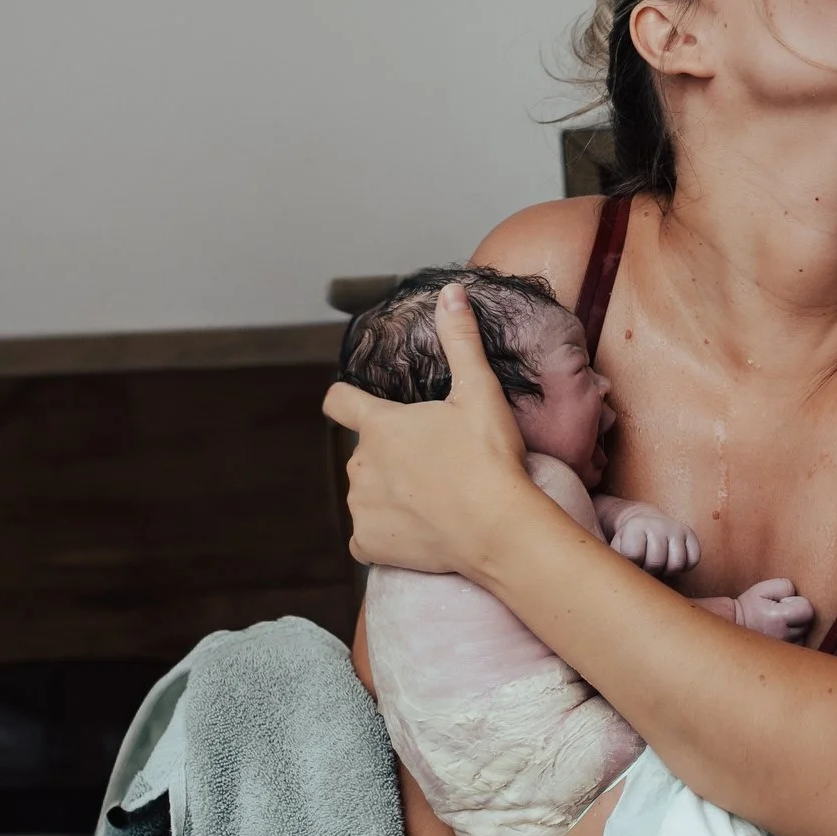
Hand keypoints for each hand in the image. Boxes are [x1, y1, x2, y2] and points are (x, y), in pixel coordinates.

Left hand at [323, 281, 535, 572]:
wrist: (498, 529)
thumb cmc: (490, 459)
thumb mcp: (480, 392)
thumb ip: (461, 340)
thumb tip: (451, 292)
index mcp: (380, 425)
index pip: (338, 402)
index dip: (345, 400)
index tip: (354, 404)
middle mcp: (360, 464)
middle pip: (365, 452)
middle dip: (391, 455)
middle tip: (435, 464)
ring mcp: (361, 506)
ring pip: (367, 493)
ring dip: (390, 494)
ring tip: (434, 498)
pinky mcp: (368, 543)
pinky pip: (368, 536)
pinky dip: (387, 533)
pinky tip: (419, 531)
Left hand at [607, 502, 701, 574]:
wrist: (645, 521)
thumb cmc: (628, 543)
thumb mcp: (615, 548)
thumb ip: (614, 563)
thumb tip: (618, 582)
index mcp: (635, 526)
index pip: (634, 555)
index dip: (632, 565)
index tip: (630, 561)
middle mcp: (658, 524)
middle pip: (656, 561)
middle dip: (650, 569)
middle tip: (645, 566)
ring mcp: (676, 529)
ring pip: (677, 562)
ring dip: (667, 570)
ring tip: (659, 565)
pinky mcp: (690, 534)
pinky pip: (693, 559)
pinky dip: (684, 567)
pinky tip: (671, 562)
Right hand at [733, 577, 816, 641]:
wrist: (734, 627)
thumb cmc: (749, 607)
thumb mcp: (763, 588)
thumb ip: (786, 586)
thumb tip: (798, 595)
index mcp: (779, 619)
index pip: (808, 609)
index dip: (798, 603)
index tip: (784, 604)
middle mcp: (784, 637)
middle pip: (808, 622)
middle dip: (797, 615)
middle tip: (779, 613)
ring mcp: (785, 649)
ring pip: (804, 634)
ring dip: (796, 628)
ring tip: (777, 624)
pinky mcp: (785, 657)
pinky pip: (799, 645)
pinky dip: (793, 639)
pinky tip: (780, 634)